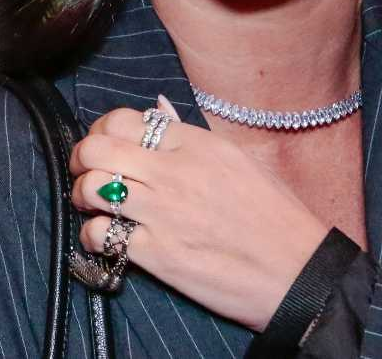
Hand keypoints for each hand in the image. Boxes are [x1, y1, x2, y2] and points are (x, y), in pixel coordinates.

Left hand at [67, 95, 329, 332]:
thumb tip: (156, 110)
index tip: (106, 144)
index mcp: (195, 144)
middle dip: (82, 157)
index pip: (123, 120)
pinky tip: (108, 237)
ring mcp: (163, 213)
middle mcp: (174, 172)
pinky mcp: (158, 255)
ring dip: (83, 194)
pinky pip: (100, 235)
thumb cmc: (275, 215)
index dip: (103, 130)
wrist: (298, 271)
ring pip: (92, 187)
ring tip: (94, 204)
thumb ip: (190, 136)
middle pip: (97, 148)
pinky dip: (93, 235)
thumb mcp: (238, 159)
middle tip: (86, 170)